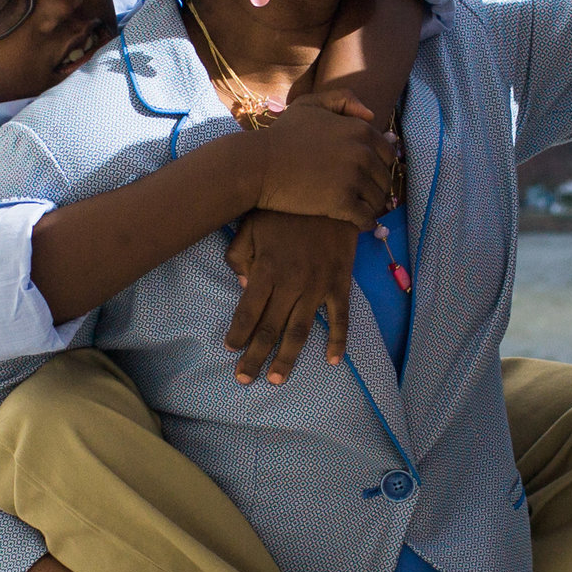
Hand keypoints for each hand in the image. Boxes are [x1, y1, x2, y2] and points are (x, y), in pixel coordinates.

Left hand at [225, 212, 357, 385]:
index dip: (238, 333)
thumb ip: (241, 256)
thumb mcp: (252, 225)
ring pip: (301, 330)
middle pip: (270, 328)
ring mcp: (319, 284)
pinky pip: (340, 316)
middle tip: (244, 379)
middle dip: (255, 356)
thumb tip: (245, 288)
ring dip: (288, 358)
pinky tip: (332, 360)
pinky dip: (338, 340)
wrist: (330, 191)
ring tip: (276, 380)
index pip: (248, 310)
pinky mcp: (340, 281)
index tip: (230, 349)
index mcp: (268, 269)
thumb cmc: (285, 209)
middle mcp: (292, 282)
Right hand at [254, 90, 397, 228]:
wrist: (257, 165)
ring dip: (372, 206)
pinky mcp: (341, 202)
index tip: (370, 175)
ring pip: (378, 199)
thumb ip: (343, 100)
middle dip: (376, 187)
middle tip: (365, 195)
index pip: (388, 153)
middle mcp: (362, 152)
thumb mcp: (311, 104)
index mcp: (360, 130)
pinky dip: (366, 222)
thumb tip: (371, 116)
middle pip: (385, 178)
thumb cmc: (281, 135)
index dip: (380, 165)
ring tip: (360, 209)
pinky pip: (366, 217)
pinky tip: (359, 223)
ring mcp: (353, 178)